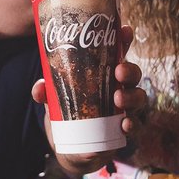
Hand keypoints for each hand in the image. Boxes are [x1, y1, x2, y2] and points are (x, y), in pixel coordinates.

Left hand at [31, 25, 146, 174]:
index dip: (124, 40)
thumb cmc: (66, 113)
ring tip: (118, 98)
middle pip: (133, 74)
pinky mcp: (124, 130)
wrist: (72, 148)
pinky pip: (136, 125)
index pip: (118, 53)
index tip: (125, 30)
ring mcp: (124, 109)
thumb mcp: (54, 99)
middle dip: (129, 70)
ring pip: (138, 98)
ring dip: (132, 96)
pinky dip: (132, 124)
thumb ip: (46, 91)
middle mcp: (119, 88)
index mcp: (105, 74)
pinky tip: (125, 124)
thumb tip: (39, 89)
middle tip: (119, 71)